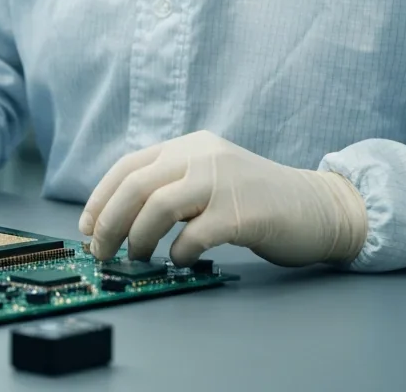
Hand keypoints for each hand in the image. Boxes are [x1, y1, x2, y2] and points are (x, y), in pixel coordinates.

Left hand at [79, 131, 367, 266]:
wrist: (318, 207)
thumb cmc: (256, 200)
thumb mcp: (209, 178)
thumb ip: (172, 185)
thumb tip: (117, 219)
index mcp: (189, 146)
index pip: (128, 167)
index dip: (100, 199)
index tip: (87, 228)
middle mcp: (202, 156)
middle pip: (136, 186)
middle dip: (110, 223)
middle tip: (102, 251)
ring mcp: (223, 181)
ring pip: (158, 207)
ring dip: (139, 239)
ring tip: (138, 258)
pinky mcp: (243, 212)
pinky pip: (194, 234)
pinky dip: (178, 252)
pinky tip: (180, 260)